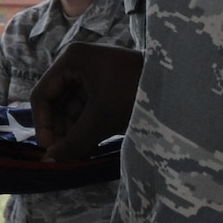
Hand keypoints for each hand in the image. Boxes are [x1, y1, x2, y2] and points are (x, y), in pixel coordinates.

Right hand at [31, 42, 144, 162]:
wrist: (179, 90)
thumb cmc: (134, 96)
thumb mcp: (100, 121)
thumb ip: (72, 143)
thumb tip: (49, 163)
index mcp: (72, 60)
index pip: (43, 94)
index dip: (43, 124)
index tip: (50, 150)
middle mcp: (79, 63)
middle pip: (57, 101)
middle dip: (61, 129)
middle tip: (67, 155)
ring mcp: (94, 74)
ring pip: (73, 108)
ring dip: (74, 131)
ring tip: (81, 154)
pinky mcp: (108, 85)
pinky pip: (88, 108)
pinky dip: (87, 127)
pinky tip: (91, 146)